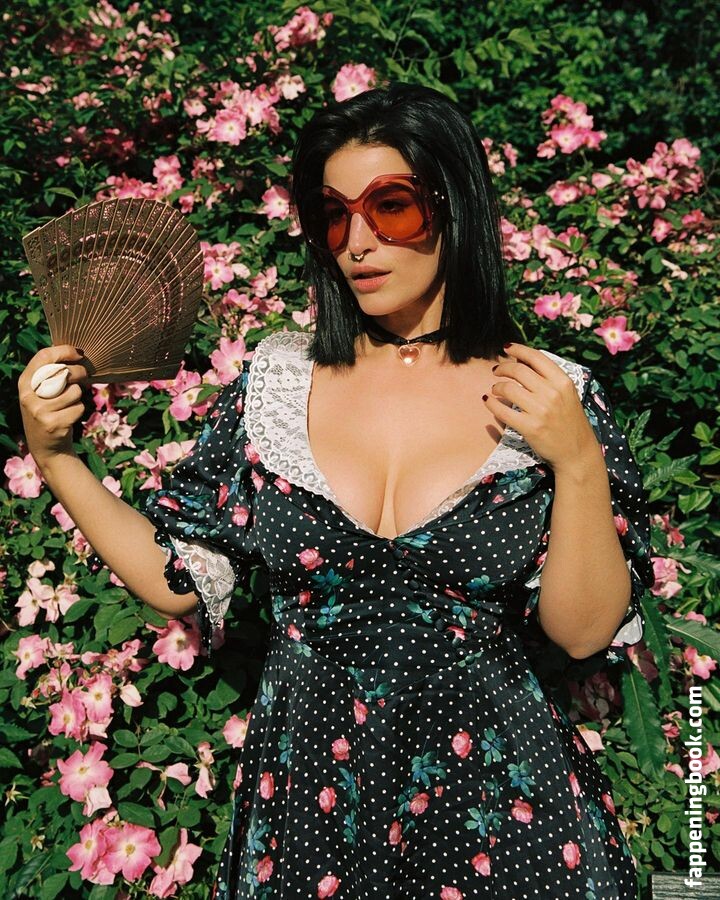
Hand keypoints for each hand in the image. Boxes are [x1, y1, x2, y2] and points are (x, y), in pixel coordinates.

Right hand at [17, 345, 88, 470]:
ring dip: (78, 397)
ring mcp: (39, 411)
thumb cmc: (50, 412)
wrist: (46, 447)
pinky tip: (68, 417)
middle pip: (63, 372)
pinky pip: (78, 408)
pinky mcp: (53, 424)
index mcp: (25, 382)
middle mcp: (28, 396)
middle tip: (83, 377)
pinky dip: (79, 411)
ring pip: (75, 392)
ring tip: (68, 405)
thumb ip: (51, 375)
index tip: (79, 354)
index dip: (64, 351)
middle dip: (79, 373)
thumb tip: (77, 353)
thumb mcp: (42, 392)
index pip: (43, 357)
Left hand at [484, 343, 600, 471]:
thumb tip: (521, 362)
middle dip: (503, 368)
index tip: (507, 348)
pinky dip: (491, 404)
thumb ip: (548, 379)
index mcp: (563, 382)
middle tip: (496, 370)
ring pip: (508, 388)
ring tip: (495, 389)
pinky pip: (503, 411)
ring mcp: (540, 411)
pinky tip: (488, 401)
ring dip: (497, 386)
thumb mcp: (567, 394)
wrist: (577, 451)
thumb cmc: (570, 421)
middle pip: (518, 370)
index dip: (518, 350)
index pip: (536, 357)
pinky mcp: (530, 427)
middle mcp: (552, 393)